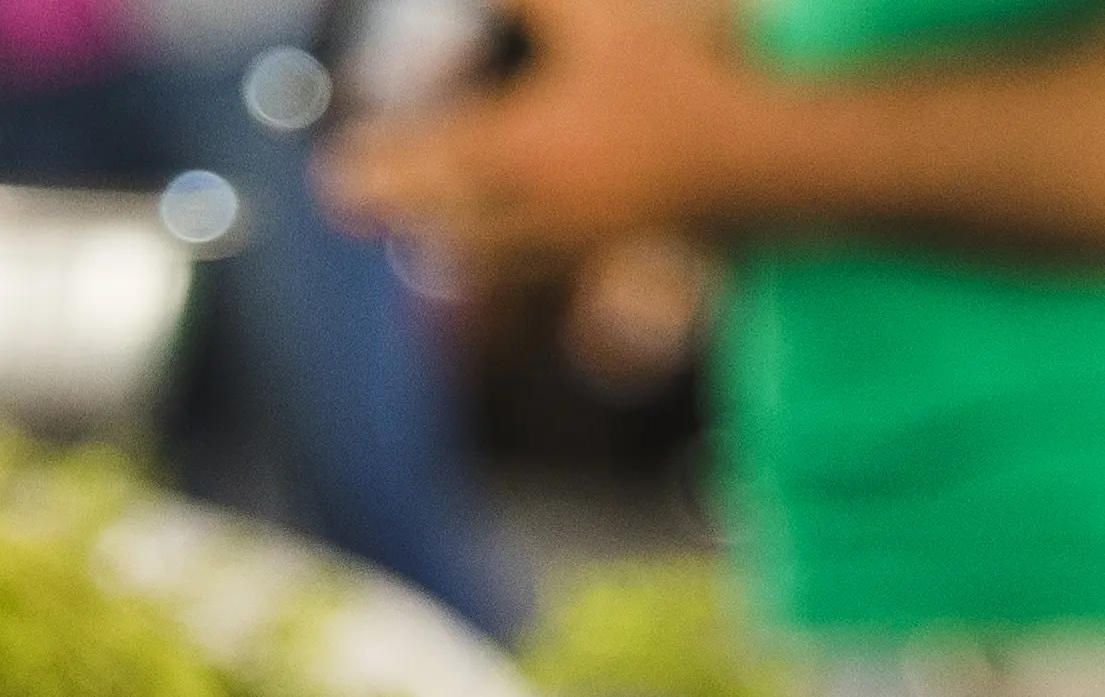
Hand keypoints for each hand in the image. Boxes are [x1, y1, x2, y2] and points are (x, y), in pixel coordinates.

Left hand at [325, 0, 767, 269]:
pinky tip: (507, 256)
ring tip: (420, 236)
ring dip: (449, 242)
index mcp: (524, 150)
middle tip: (349, 201)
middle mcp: (542, 209)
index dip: (378, 169)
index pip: (430, 164)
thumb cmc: (683, 76)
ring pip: (494, 253)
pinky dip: (508, 259)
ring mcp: (585, 240)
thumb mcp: (593, 15)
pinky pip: (547, 264)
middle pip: (449, 219)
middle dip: (399, 209)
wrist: (771, 155)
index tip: (333, 174)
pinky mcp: (626, 251)